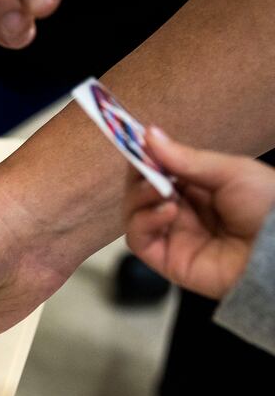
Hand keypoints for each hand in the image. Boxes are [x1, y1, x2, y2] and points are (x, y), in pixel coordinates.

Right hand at [124, 127, 274, 299]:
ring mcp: (174, 235)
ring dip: (139, 198)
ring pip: (133, 214)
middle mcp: (183, 210)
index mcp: (200, 187)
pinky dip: (144, 222)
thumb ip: (185, 158)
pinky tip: (168, 212)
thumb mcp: (230, 172)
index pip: (159, 170)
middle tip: (147, 167)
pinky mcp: (167, 260)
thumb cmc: (266, 205)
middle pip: (140, 191)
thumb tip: (149, 135)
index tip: (136, 141)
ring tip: (161, 191)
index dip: (146, 157)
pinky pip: (138, 240)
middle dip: (140, 176)